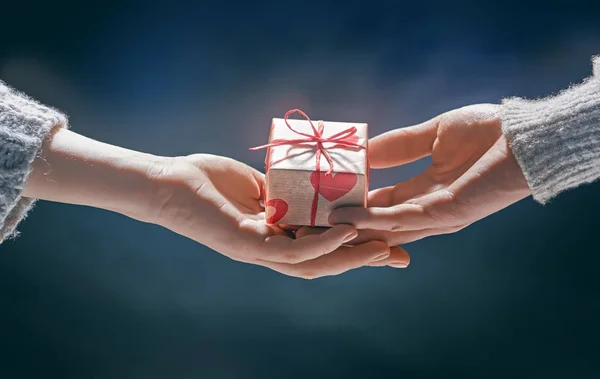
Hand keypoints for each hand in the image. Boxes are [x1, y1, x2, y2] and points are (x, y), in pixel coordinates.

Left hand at [147, 154, 396, 277]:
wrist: (168, 181)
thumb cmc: (206, 180)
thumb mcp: (258, 184)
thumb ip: (284, 191)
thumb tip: (309, 184)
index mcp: (276, 234)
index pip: (324, 245)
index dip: (357, 246)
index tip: (390, 237)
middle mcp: (271, 249)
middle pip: (327, 261)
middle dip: (365, 259)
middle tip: (403, 256)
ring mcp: (259, 250)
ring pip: (315, 263)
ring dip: (352, 258)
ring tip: (385, 249)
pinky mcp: (247, 245)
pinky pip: (291, 251)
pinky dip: (322, 244)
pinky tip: (347, 233)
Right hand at [329, 104, 531, 244]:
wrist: (525, 135)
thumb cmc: (487, 131)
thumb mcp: (432, 133)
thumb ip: (398, 145)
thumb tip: (362, 149)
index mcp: (427, 189)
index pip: (381, 201)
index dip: (352, 201)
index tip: (323, 199)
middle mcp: (428, 208)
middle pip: (379, 221)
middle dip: (347, 222)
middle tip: (312, 219)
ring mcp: (437, 216)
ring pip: (384, 227)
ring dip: (352, 226)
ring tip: (319, 221)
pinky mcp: (446, 215)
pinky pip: (401, 219)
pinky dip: (372, 218)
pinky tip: (346, 214)